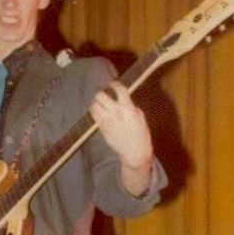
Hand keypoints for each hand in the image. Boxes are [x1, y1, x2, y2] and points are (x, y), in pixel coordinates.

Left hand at [90, 81, 153, 195]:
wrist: (134, 151)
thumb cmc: (141, 134)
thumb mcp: (140, 117)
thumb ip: (131, 107)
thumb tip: (124, 101)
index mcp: (128, 108)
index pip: (119, 90)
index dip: (114, 84)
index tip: (113, 83)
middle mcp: (115, 112)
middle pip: (101, 95)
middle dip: (102, 92)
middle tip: (105, 93)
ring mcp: (106, 120)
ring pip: (94, 104)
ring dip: (96, 101)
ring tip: (100, 102)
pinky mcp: (101, 127)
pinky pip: (93, 114)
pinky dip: (94, 110)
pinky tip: (98, 110)